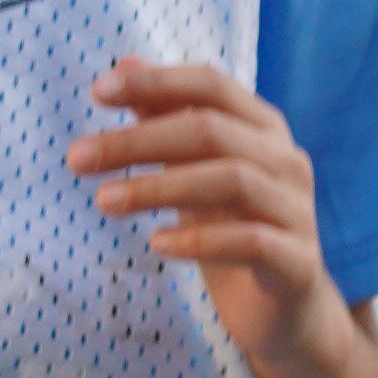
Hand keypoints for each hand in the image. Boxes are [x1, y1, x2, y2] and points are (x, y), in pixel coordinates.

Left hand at [74, 60, 348, 377]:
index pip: (211, 86)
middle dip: (137, 141)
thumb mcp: (193, 170)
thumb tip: (124, 64)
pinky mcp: (299, 261)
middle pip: (211, 131)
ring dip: (159, 188)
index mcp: (263, 130)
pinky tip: (157, 243)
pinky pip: (250, 241)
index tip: (97, 93)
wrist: (286, 312)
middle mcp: (287, 162)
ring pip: (230, 180)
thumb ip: (166, 118)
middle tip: (78, 159)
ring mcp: (298, 211)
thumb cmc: (233, 231)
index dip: (155, 83)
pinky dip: (199, 240)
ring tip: (104, 202)